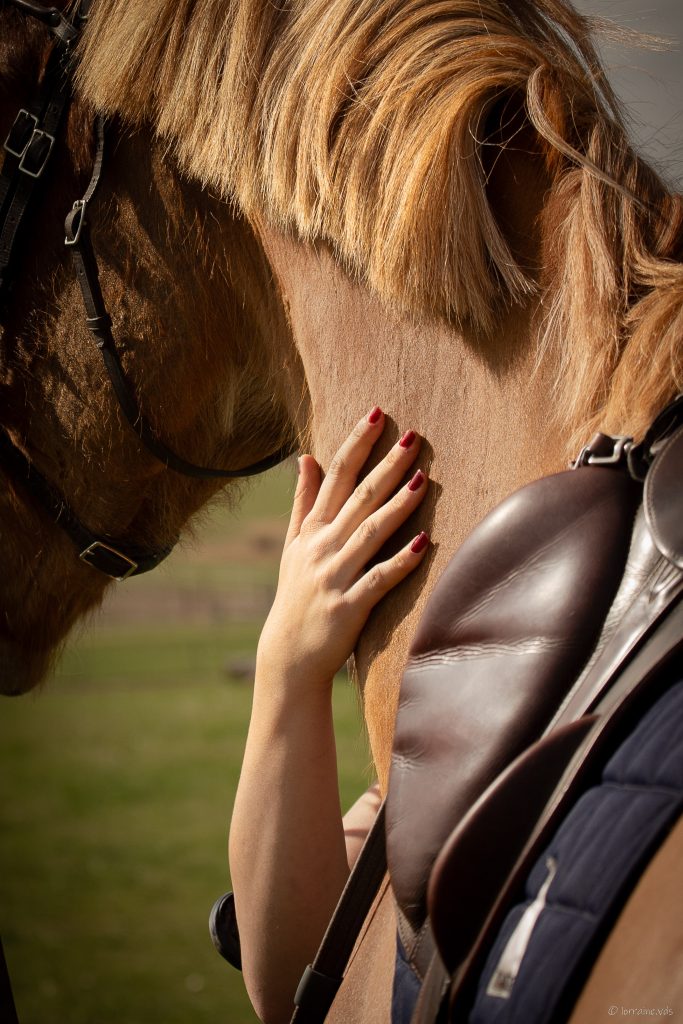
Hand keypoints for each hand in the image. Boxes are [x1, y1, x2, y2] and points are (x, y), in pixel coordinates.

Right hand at [257, 406, 429, 691]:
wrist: (289, 655)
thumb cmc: (296, 595)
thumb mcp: (294, 546)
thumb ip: (304, 501)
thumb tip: (307, 458)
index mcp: (312, 529)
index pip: (337, 476)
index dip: (357, 443)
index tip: (378, 413)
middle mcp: (322, 548)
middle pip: (359, 498)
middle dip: (386, 465)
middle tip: (413, 436)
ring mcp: (335, 577)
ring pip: (369, 533)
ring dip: (397, 506)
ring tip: (423, 480)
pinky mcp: (349, 607)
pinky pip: (378, 580)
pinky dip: (399, 562)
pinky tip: (422, 544)